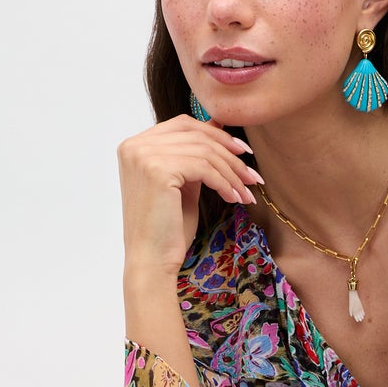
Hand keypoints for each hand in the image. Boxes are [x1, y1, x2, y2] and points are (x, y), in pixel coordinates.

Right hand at [117, 113, 264, 278]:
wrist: (151, 262)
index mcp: (136, 145)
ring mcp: (143, 156)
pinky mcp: (157, 170)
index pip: (183, 124)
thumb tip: (218, 126)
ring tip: (246, 193)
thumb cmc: (167, 230)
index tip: (243, 152)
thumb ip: (195, 156)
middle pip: (195, 134)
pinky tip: (234, 199)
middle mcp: (135, 145)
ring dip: (232, 173)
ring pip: (203, 152)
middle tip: (252, 174)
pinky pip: (203, 168)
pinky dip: (224, 183)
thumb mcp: (184, 184)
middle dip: (230, 153)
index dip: (217, 135)